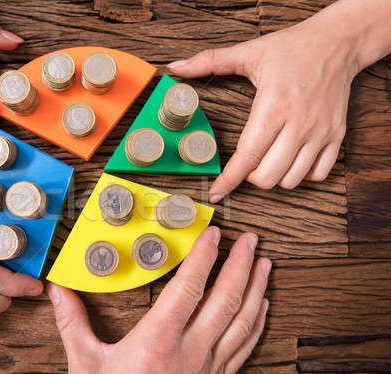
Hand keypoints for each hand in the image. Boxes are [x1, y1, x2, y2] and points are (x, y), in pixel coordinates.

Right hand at [48, 227, 270, 373]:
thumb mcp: (84, 365)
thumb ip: (72, 324)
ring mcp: (207, 368)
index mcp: (157, 342)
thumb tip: (58, 292)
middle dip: (241, 265)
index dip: (203, 257)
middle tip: (251, 240)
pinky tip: (262, 306)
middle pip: (224, 300)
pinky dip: (257, 323)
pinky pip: (244, 348)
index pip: (188, 289)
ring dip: (256, 289)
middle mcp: (189, 352)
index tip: (212, 234)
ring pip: (241, 322)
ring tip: (265, 264)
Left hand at [168, 12, 358, 200]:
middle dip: (249, 177)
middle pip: (267, 176)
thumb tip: (175, 68)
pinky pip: (318, 174)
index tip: (216, 193)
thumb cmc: (292, 48)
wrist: (337, 42)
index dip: (228, 180)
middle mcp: (298, 124)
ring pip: (292, 180)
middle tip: (245, 163)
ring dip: (274, 177)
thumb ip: (209, 61)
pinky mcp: (337, 135)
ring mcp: (320, 132)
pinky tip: (291, 160)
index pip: (246, 156)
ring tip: (266, 160)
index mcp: (273, 106)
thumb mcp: (248, 52)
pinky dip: (302, 174)